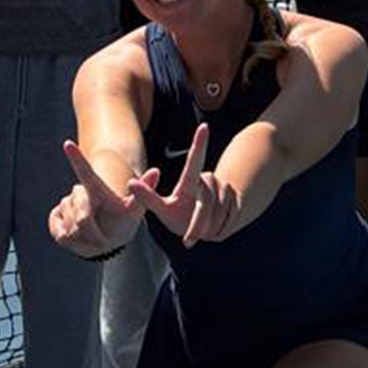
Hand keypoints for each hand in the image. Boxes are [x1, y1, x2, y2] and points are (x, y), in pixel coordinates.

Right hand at [48, 140, 140, 256]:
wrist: (107, 239)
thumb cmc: (122, 222)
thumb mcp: (135, 210)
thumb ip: (142, 195)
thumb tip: (157, 170)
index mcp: (96, 188)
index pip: (85, 172)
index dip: (76, 158)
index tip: (67, 143)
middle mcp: (79, 193)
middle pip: (82, 215)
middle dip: (92, 232)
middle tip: (102, 241)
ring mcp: (65, 205)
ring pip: (70, 226)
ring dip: (84, 238)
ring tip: (93, 237)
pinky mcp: (54, 219)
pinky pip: (61, 233)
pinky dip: (73, 242)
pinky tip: (80, 239)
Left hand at [125, 123, 239, 247]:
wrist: (202, 233)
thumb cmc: (178, 218)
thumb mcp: (161, 210)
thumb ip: (147, 197)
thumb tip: (130, 182)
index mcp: (189, 181)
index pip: (194, 161)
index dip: (199, 143)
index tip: (204, 125)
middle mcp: (208, 181)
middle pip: (206, 200)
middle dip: (197, 224)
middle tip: (188, 242)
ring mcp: (225, 190)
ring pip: (218, 211)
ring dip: (208, 228)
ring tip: (202, 232)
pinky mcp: (238, 202)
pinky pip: (230, 218)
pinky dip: (219, 230)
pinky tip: (215, 230)